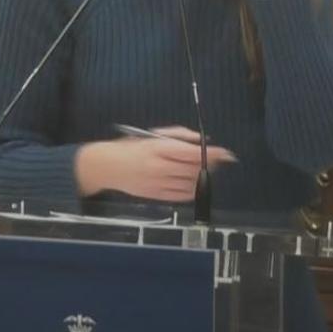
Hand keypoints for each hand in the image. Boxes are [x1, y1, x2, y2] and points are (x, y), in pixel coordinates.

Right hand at [75, 127, 237, 201]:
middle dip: (211, 164)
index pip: (192, 152)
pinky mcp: (156, 196)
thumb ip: (178, 136)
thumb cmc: (131, 147)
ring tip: (207, 169)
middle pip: (194, 169)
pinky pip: (181, 195)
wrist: (107, 166)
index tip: (225, 152)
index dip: (212, 153)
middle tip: (220, 159)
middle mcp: (159, 167)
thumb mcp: (153, 135)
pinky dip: (192, 189)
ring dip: (203, 177)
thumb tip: (201, 140)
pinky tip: (195, 182)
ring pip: (190, 183)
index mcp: (158, 149)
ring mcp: (158, 184)